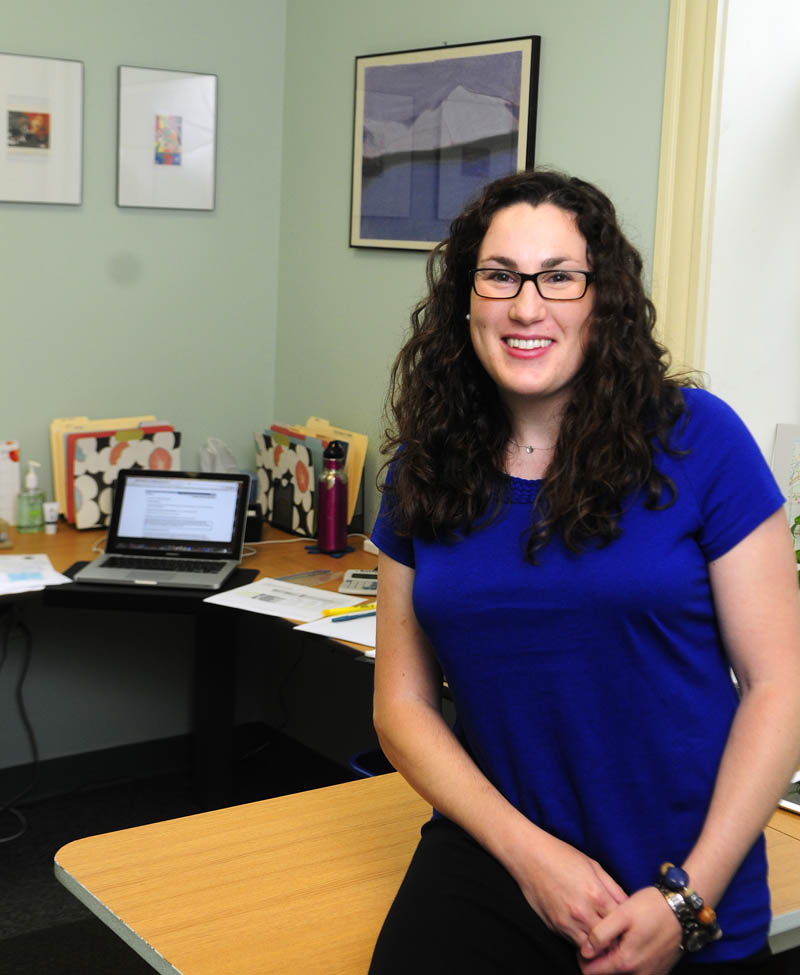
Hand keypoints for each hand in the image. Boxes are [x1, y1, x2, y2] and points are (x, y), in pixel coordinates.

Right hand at [509, 833, 627, 946]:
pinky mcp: (555, 927)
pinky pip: (575, 943)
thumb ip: (613, 888)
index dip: (627, 924)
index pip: (622, 922)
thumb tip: (628, 905)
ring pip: (592, 947)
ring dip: (599, 944)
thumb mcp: (593, 865)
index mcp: (596, 895)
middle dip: (615, 937)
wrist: (529, 856)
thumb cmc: (562, 856)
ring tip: (601, 935)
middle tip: (617, 933)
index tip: (628, 923)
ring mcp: (567, 922)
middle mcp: (583, 913)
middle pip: (609, 939)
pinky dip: (583, 941)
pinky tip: (584, 930)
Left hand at [578, 886, 682, 974]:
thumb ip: (601, 934)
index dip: (584, 957)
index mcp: (626, 961)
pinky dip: (631, 963)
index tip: (587, 942)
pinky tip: (631, 944)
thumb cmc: (652, 907)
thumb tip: (585, 951)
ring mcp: (651, 974)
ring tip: (617, 939)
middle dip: (600, 959)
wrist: (682, 909)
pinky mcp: (660, 971)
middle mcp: (639, 974)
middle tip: (603, 938)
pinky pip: (638, 973)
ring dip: (615, 961)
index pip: (591, 972)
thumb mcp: (621, 913)